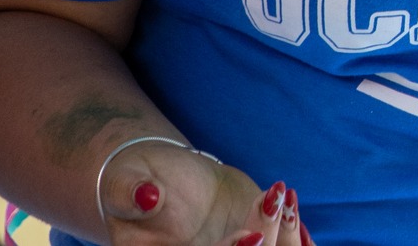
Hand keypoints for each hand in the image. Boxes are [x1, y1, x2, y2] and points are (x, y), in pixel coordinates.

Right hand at [99, 141, 314, 245]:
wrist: (162, 177)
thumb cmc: (135, 181)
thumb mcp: (124, 183)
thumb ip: (129, 193)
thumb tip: (146, 196)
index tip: (252, 235)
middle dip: (262, 245)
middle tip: (274, 206)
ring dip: (281, 235)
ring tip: (279, 194)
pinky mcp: (249, 242)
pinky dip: (293, 234)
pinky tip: (289, 206)